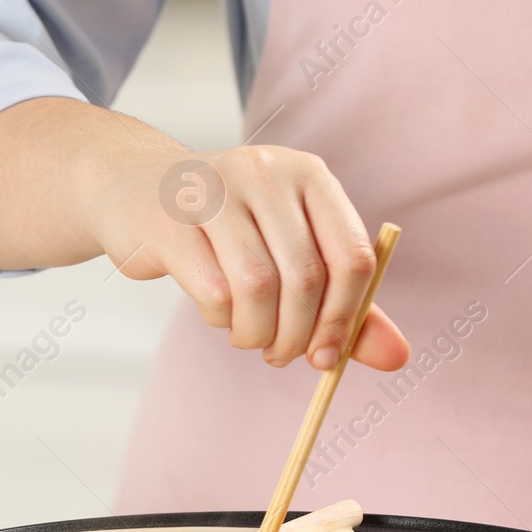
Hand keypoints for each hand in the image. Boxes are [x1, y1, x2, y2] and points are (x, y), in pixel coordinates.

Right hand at [85, 145, 408, 370]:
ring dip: (257, 333)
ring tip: (249, 337)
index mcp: (310, 176)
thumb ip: (346, 304)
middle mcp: (266, 174)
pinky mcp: (170, 221)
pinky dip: (220, 320)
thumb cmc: (225, 229)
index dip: (347, 318)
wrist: (134, 188)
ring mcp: (214, 192)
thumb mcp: (291, 252)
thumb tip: (397, 358)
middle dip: (297, 335)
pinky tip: (217, 314)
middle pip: (305, 277)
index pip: (352, 256)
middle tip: (282, 356)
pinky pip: (213, 292)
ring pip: (258, 288)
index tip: (327, 356)